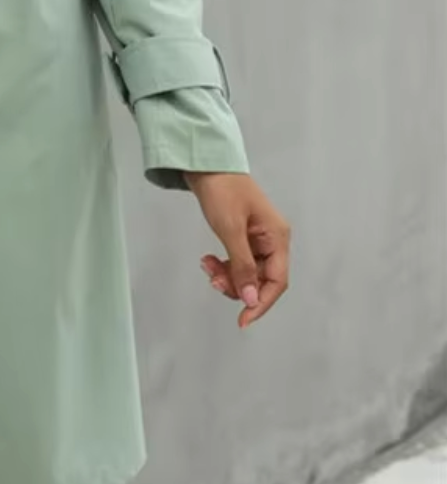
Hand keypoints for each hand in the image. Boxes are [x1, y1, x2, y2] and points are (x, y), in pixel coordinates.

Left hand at [186, 172, 289, 328]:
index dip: (261, 303)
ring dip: (227, 276)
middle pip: (262, 280)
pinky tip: (209, 260)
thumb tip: (251, 299)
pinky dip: (223, 265)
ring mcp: (258, 238)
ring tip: (207, 266)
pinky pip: (238, 262)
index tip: (242, 319)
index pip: (277, 281)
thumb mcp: (230, 230)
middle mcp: (272, 240)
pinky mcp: (244, 236)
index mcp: (277, 237)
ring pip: (248, 273)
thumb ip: (242, 267)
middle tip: (213, 281)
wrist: (206, 164)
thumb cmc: (222, 190)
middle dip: (238, 286)